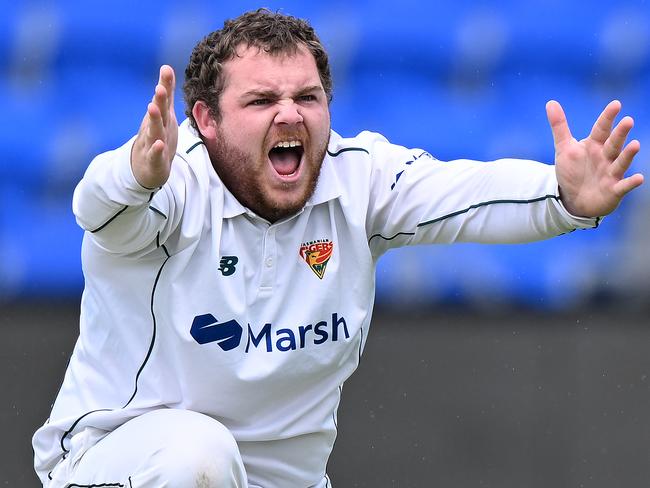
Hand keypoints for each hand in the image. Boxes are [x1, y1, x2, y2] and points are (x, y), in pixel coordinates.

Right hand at [131, 65, 177, 188]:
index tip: (167, 70)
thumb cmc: (157, 137)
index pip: (162, 99)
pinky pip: (154, 155)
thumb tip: (166, 66)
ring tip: (152, 108)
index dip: (165, 86)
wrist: (145, 169)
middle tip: (160, 88)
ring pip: (153, 132)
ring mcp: (151, 144)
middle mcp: (153, 128)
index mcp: (159, 117)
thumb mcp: (164, 114)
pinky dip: (156, 150)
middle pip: (156, 113)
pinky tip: (160, 144)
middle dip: (158, 101)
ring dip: (153, 121)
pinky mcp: (153, 161)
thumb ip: (166, 93)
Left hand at [547, 100, 643, 216]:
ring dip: (628, 155)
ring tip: (636, 144)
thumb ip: (560, 127)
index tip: (615, 104)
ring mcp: (611, 173)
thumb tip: (550, 102)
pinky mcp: (614, 190)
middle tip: (628, 120)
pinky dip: (630, 183)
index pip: (601, 129)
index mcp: (594, 145)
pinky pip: (623, 186)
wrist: (574, 199)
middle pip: (613, 143)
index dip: (607, 117)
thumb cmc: (573, 171)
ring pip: (620, 162)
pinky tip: (638, 178)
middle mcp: (606, 157)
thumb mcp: (564, 148)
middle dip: (620, 133)